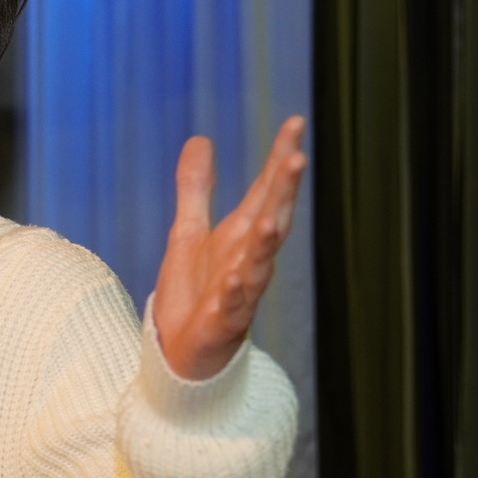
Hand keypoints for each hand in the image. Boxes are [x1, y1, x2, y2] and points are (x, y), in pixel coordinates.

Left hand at [152, 116, 307, 379]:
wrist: (181, 353)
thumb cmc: (195, 294)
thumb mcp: (188, 231)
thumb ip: (195, 188)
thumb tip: (201, 139)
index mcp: (241, 236)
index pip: (266, 191)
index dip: (280, 158)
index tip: (295, 123)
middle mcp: (248, 260)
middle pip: (271, 219)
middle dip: (283, 192)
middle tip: (296, 158)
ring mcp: (239, 292)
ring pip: (259, 263)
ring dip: (267, 241)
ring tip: (273, 217)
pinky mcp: (221, 322)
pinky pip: (231, 307)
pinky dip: (234, 293)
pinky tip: (235, 278)